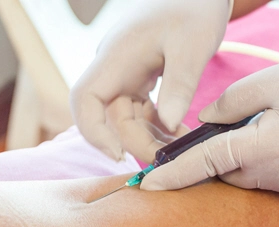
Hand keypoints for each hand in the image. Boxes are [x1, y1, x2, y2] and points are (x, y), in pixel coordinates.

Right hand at [70, 0, 230, 163]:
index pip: (85, 99)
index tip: (118, 154)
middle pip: (111, 118)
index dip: (93, 131)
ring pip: (126, 119)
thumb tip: (169, 125)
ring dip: (149, 138)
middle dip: (137, 143)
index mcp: (116, 58)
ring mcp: (126, 76)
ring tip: (179, 148)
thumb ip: (180, 85)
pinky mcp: (140, 80)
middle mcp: (115, 70)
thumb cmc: (194, 6)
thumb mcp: (193, 44)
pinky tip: (179, 133)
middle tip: (168, 158)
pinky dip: (157, 126)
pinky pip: (141, 112)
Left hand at [141, 50, 278, 193]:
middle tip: (224, 128)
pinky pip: (273, 180)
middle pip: (226, 172)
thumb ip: (231, 103)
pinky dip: (264, 163)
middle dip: (215, 156)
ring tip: (265, 126)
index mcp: (267, 149)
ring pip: (249, 177)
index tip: (146, 185)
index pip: (206, 163)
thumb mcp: (277, 80)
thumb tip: (205, 122)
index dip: (173, 174)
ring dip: (242, 157)